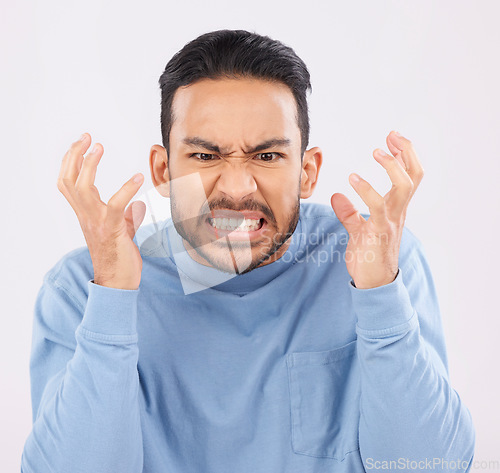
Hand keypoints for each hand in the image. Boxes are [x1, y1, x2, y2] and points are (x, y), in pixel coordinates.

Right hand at [57, 133, 146, 289]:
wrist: (118, 283)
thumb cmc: (120, 258)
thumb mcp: (123, 232)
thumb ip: (127, 217)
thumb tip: (138, 205)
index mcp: (86, 214)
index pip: (69, 183)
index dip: (71, 162)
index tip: (83, 144)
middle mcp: (86, 216)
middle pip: (68, 180)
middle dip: (75, 155)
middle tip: (87, 138)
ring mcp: (96, 222)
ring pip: (82, 188)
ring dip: (89, 166)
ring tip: (99, 148)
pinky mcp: (112, 229)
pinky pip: (115, 205)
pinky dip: (126, 189)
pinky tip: (137, 177)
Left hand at [330, 131, 423, 288]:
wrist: (373, 284)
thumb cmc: (368, 257)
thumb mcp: (357, 230)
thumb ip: (349, 213)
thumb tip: (337, 196)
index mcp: (395, 209)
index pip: (409, 176)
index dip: (404, 155)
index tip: (392, 138)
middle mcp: (398, 212)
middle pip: (414, 176)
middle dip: (407, 152)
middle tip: (392, 135)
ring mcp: (391, 221)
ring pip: (404, 187)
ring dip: (392, 166)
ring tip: (377, 151)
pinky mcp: (379, 231)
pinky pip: (377, 206)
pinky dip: (366, 189)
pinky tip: (352, 178)